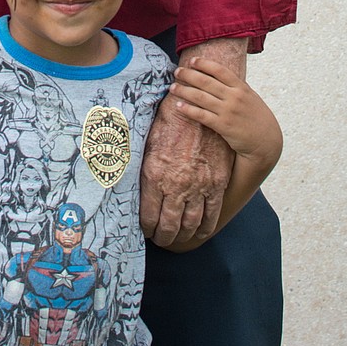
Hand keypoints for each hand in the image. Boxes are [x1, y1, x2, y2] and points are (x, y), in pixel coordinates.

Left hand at [140, 93, 233, 245]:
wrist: (196, 105)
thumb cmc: (167, 121)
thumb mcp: (146, 143)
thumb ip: (142, 169)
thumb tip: (129, 188)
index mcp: (155, 175)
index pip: (149, 216)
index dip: (146, 228)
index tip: (146, 230)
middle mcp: (177, 185)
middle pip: (169, 226)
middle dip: (163, 237)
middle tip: (160, 240)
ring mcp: (199, 186)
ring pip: (191, 224)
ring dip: (182, 236)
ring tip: (177, 238)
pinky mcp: (217, 183)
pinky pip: (212, 214)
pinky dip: (205, 228)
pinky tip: (199, 232)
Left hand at [169, 57, 281, 167]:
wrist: (266, 142)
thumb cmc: (256, 117)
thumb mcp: (250, 97)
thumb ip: (235, 87)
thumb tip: (218, 75)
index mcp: (241, 87)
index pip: (219, 70)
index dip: (204, 63)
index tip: (191, 60)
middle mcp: (234, 97)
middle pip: (206, 82)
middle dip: (188, 75)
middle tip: (176, 72)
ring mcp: (228, 112)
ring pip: (200, 97)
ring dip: (184, 91)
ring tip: (172, 88)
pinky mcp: (223, 126)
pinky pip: (201, 115)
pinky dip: (188, 109)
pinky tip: (179, 106)